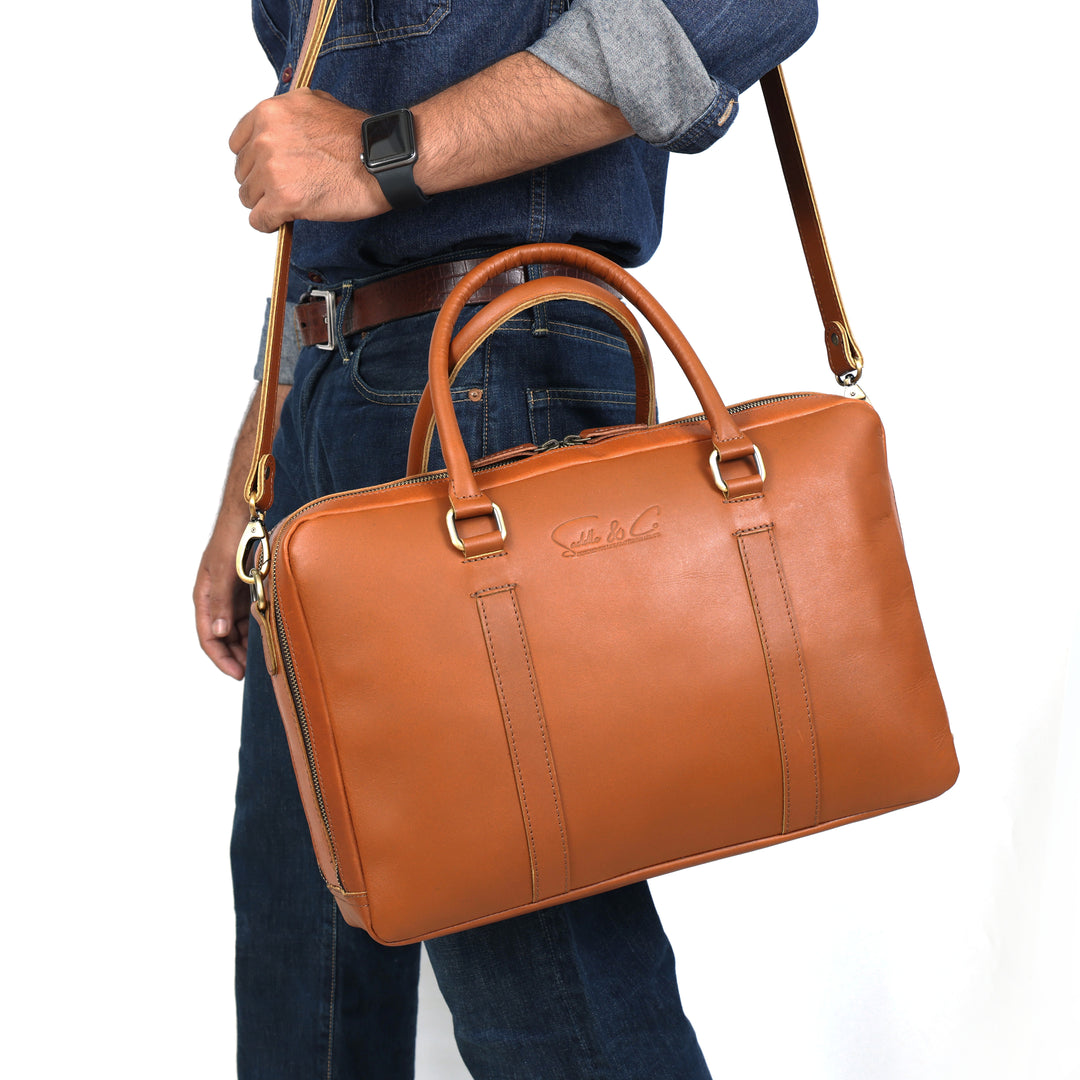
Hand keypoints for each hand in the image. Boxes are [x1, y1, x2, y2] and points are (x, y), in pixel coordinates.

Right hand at [194, 519, 250, 679]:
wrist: (247, 513)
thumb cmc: (232, 538)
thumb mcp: (226, 571)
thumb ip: (221, 602)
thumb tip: (219, 634)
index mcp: (204, 596)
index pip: (207, 637)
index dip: (220, 658)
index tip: (237, 674)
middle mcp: (215, 597)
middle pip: (222, 636)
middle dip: (234, 655)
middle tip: (253, 671)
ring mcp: (230, 593)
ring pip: (236, 628)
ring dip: (245, 643)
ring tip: (262, 658)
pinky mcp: (244, 587)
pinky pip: (247, 614)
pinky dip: (254, 627)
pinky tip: (267, 634)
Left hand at [229, 88, 389, 231]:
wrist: (381, 160)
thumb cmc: (358, 137)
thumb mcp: (315, 103)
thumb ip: (287, 116)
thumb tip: (277, 128)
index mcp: (270, 113)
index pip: (238, 144)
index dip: (253, 160)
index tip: (265, 169)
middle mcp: (266, 139)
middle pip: (243, 172)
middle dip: (261, 183)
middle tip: (283, 188)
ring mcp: (272, 170)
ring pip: (248, 197)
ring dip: (265, 203)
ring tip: (288, 203)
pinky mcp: (283, 200)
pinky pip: (259, 220)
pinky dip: (269, 224)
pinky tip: (283, 220)